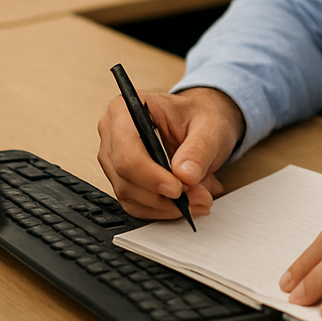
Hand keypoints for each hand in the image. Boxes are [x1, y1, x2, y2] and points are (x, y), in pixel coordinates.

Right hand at [96, 87, 244, 219]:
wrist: (200, 124)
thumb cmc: (198, 116)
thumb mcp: (209, 127)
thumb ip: (198, 150)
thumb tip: (184, 175)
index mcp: (125, 110)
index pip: (126, 150)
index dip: (150, 175)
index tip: (178, 188)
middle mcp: (112, 134)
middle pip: (125, 176)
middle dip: (163, 194)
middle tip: (198, 196)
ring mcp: (114, 160)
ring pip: (129, 196)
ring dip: (166, 205)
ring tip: (198, 197)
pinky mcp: (122, 180)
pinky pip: (135, 205)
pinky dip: (162, 210)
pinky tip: (185, 202)